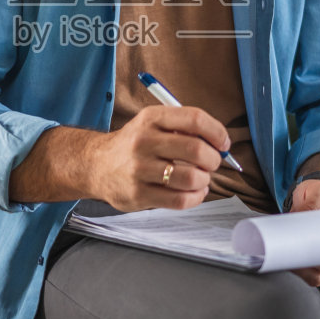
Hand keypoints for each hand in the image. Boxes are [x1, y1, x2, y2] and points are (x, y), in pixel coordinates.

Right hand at [88, 105, 227, 211]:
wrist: (96, 165)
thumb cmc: (134, 144)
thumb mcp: (152, 123)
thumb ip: (184, 128)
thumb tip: (221, 143)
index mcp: (152, 118)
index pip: (195, 119)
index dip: (217, 132)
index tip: (223, 143)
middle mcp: (144, 141)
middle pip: (196, 150)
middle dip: (213, 160)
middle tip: (212, 163)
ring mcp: (140, 169)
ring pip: (191, 177)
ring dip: (204, 180)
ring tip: (201, 179)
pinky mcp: (139, 194)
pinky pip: (180, 199)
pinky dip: (196, 197)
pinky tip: (194, 192)